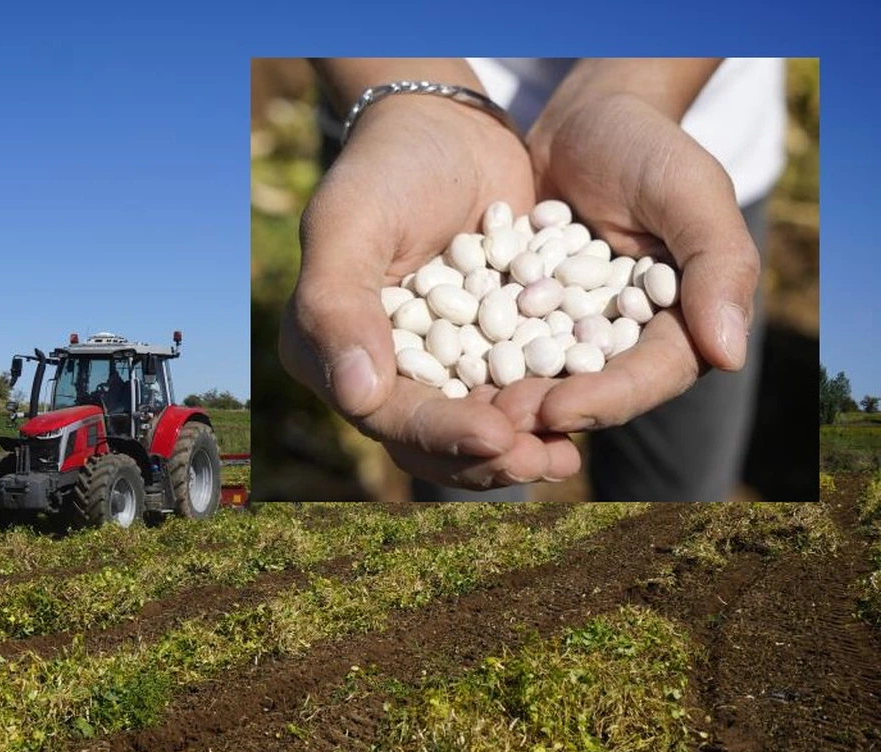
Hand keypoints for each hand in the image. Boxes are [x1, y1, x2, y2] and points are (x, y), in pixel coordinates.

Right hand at [279, 95, 581, 488]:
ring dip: (520, 447)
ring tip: (567, 456)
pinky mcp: (482, 351)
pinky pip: (511, 394)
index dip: (441, 433)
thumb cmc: (385, 167)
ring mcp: (433, 365)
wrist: (445, 130)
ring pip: (473, 429)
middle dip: (488, 456)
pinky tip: (584, 418)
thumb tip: (357, 398)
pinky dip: (544, 410)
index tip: (499, 438)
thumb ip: (337, 305)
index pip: (386, 414)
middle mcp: (376, 371)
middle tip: (547, 460)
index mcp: (328, 352)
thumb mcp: (349, 223)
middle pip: (430, 439)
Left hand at [495, 91, 760, 433]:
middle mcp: (622, 340)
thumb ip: (719, 265)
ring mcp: (566, 332)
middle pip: (590, 390)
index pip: (650, 375)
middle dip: (545, 410)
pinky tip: (436, 374)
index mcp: (678, 325)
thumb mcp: (689, 191)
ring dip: (504, 399)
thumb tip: (728, 356)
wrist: (581, 121)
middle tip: (499, 420)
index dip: (608, 398)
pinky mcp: (519, 317)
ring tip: (463, 408)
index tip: (561, 409)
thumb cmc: (648, 148)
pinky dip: (471, 362)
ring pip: (539, 379)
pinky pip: (496, 346)